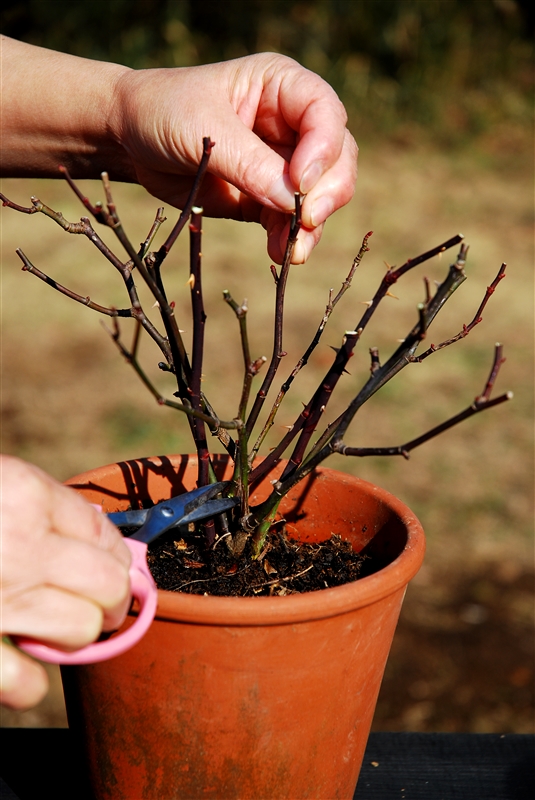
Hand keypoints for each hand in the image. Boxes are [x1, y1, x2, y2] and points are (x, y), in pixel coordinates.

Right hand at [0, 456, 130, 709]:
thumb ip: (43, 507)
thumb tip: (104, 543)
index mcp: (22, 493)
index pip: (103, 533)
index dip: (118, 556)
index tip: (116, 568)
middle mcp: (17, 546)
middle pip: (107, 587)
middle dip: (110, 599)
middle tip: (99, 603)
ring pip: (80, 634)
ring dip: (72, 636)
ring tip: (50, 626)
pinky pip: (26, 686)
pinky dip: (25, 680)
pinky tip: (12, 657)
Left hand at [112, 53, 357, 262]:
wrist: (129, 140)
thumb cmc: (162, 113)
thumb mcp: (204, 131)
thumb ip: (251, 165)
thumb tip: (295, 203)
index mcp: (281, 87)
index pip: (326, 113)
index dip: (324, 149)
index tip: (299, 182)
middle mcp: (291, 123)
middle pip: (337, 157)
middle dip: (328, 192)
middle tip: (306, 220)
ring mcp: (282, 163)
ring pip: (322, 194)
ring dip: (312, 225)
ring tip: (293, 251)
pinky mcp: (265, 198)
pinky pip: (291, 221)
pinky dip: (289, 239)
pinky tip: (278, 252)